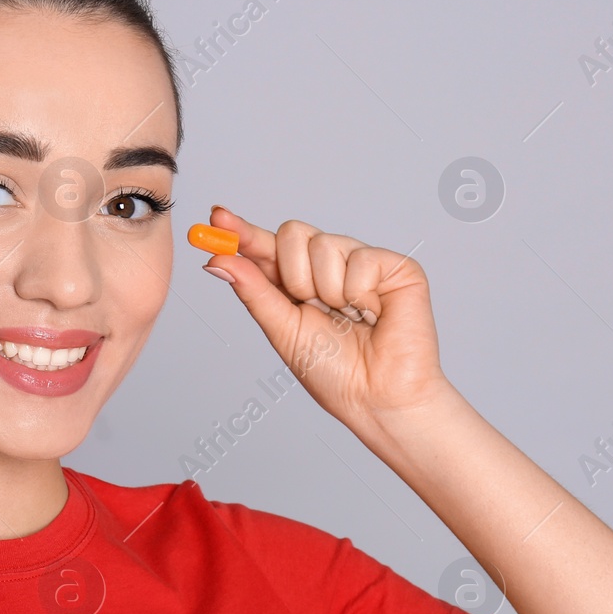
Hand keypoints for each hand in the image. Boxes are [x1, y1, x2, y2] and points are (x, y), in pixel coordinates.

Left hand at [199, 206, 451, 430]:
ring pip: (323, 244)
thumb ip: (253, 290)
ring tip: (350, 318)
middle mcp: (329, 265)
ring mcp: (362, 262)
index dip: (242, 231)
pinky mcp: (395, 266)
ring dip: (329, 291)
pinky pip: (360, 259)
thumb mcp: (282, 330)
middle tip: (313, 308)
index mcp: (298, 281)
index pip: (266, 246)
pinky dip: (360, 294)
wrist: (377, 398)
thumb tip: (217, 260)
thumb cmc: (334, 372)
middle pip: (292, 232)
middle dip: (294, 275)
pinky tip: (374, 314)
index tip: (217, 215)